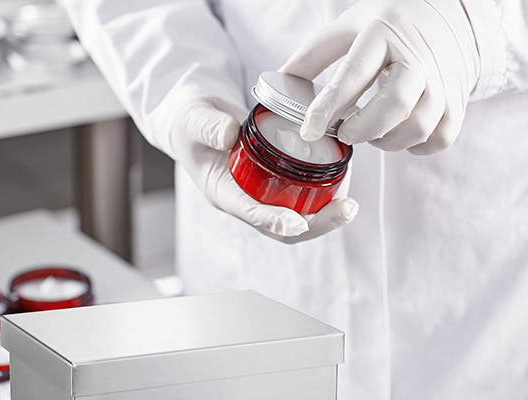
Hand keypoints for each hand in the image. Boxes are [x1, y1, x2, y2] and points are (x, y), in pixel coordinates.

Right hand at [150, 94, 357, 240]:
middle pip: (284, 228)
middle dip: (317, 223)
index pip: (251, 213)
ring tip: (350, 203)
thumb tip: (230, 134)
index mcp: (224, 192)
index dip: (275, 222)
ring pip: (298, 216)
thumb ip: (210, 126)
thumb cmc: (193, 123)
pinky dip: (325, 193)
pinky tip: (343, 179)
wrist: (198, 121)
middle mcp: (246, 198)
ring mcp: (262, 193)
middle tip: (346, 209)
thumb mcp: (195, 119)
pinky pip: (302, 196)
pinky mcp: (275, 182)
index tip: (299, 223)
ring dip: (326, 214)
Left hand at [280, 0, 479, 154]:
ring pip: (418, 126)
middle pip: (394, 104)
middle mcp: (417, 55)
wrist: (450, 15)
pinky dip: (416, 145)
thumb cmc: (391, 24)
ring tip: (371, 132)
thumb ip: (313, 55)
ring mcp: (443, 78)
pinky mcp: (458, 98)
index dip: (329, 106)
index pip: (354, 74)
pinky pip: (440, 137)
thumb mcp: (350, 26)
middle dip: (363, 129)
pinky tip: (399, 134)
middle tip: (346, 133)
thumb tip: (279, 82)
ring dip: (387, 141)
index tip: (309, 130)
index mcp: (383, 33)